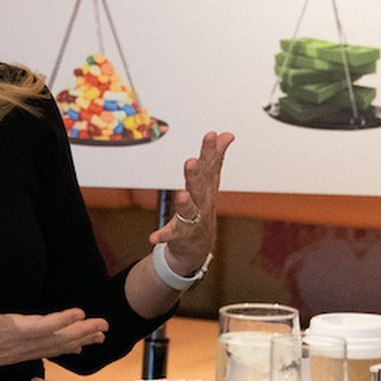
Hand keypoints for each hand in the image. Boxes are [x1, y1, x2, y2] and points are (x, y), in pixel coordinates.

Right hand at [0, 270, 109, 376]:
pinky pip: (47, 351)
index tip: (80, 313)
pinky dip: (65, 347)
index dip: (62, 320)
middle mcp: (19, 343)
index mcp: (8, 330)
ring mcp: (20, 351)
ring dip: (78, 340)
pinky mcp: (18, 354)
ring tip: (99, 335)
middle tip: (103, 325)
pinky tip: (77, 347)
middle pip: (56, 338)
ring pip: (54, 346)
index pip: (40, 326)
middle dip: (81, 331)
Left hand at [149, 129, 234, 274]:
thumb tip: (227, 134)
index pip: (209, 166)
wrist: (199, 245)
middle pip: (199, 186)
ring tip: (181, 195)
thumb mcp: (211, 182)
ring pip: (188, 210)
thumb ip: (216, 158)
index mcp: (207, 187)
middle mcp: (202, 202)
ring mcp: (192, 219)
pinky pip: (171, 234)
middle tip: (192, 161)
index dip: (210, 151)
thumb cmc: (203, 208)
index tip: (211, 134)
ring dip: (185, 203)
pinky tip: (153, 236)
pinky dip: (163, 235)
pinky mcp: (180, 234)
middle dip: (196, 174)